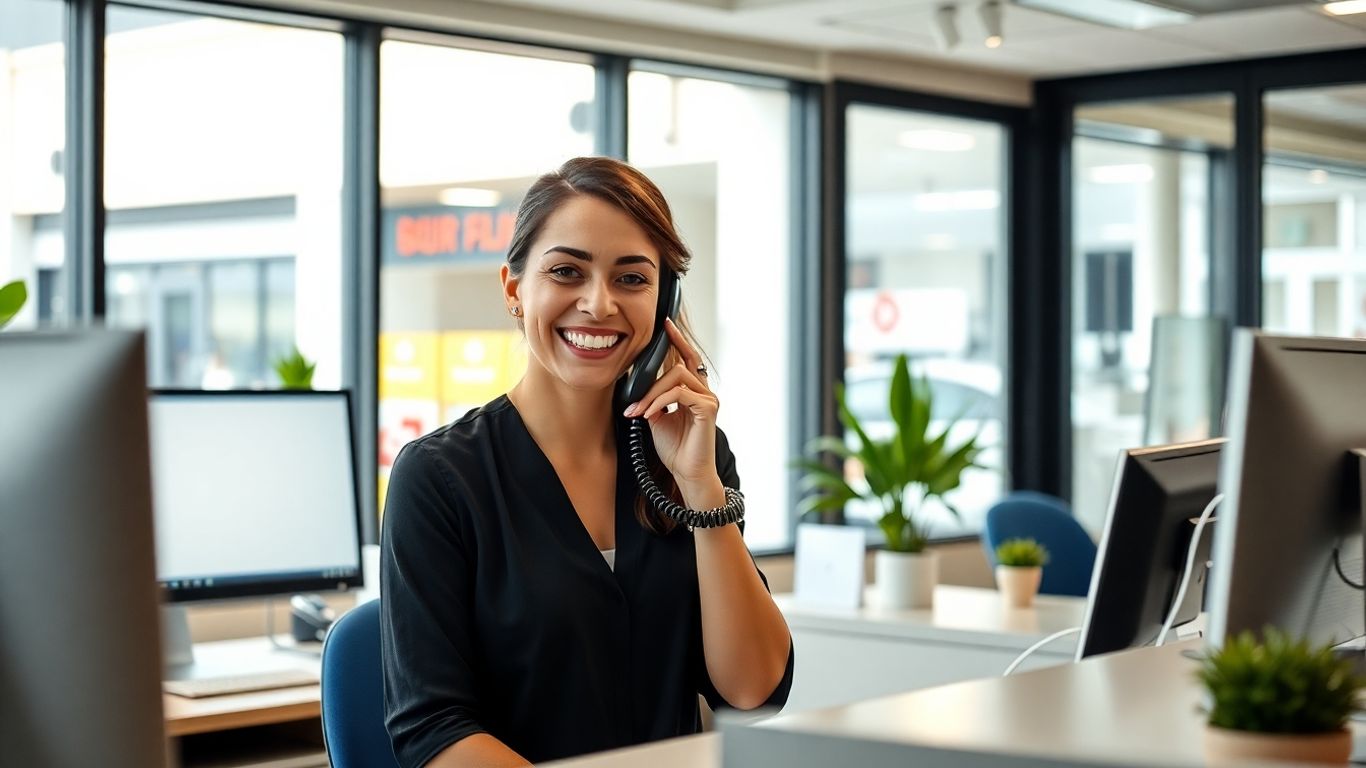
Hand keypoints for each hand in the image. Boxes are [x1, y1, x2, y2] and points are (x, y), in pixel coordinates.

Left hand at [622, 318, 718, 489]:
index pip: (686, 357)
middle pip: (677, 366)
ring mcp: (708, 398)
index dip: (677, 339)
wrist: (686, 472)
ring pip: (677, 377)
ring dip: (652, 395)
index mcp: (693, 390)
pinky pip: (680, 394)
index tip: (665, 324)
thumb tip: (639, 384)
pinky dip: (660, 402)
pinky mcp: (708, 409)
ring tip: (639, 413)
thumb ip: (653, 398)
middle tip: (633, 403)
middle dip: (650, 383)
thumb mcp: (657, 417)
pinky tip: (650, 415)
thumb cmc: (675, 448)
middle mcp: (704, 391)